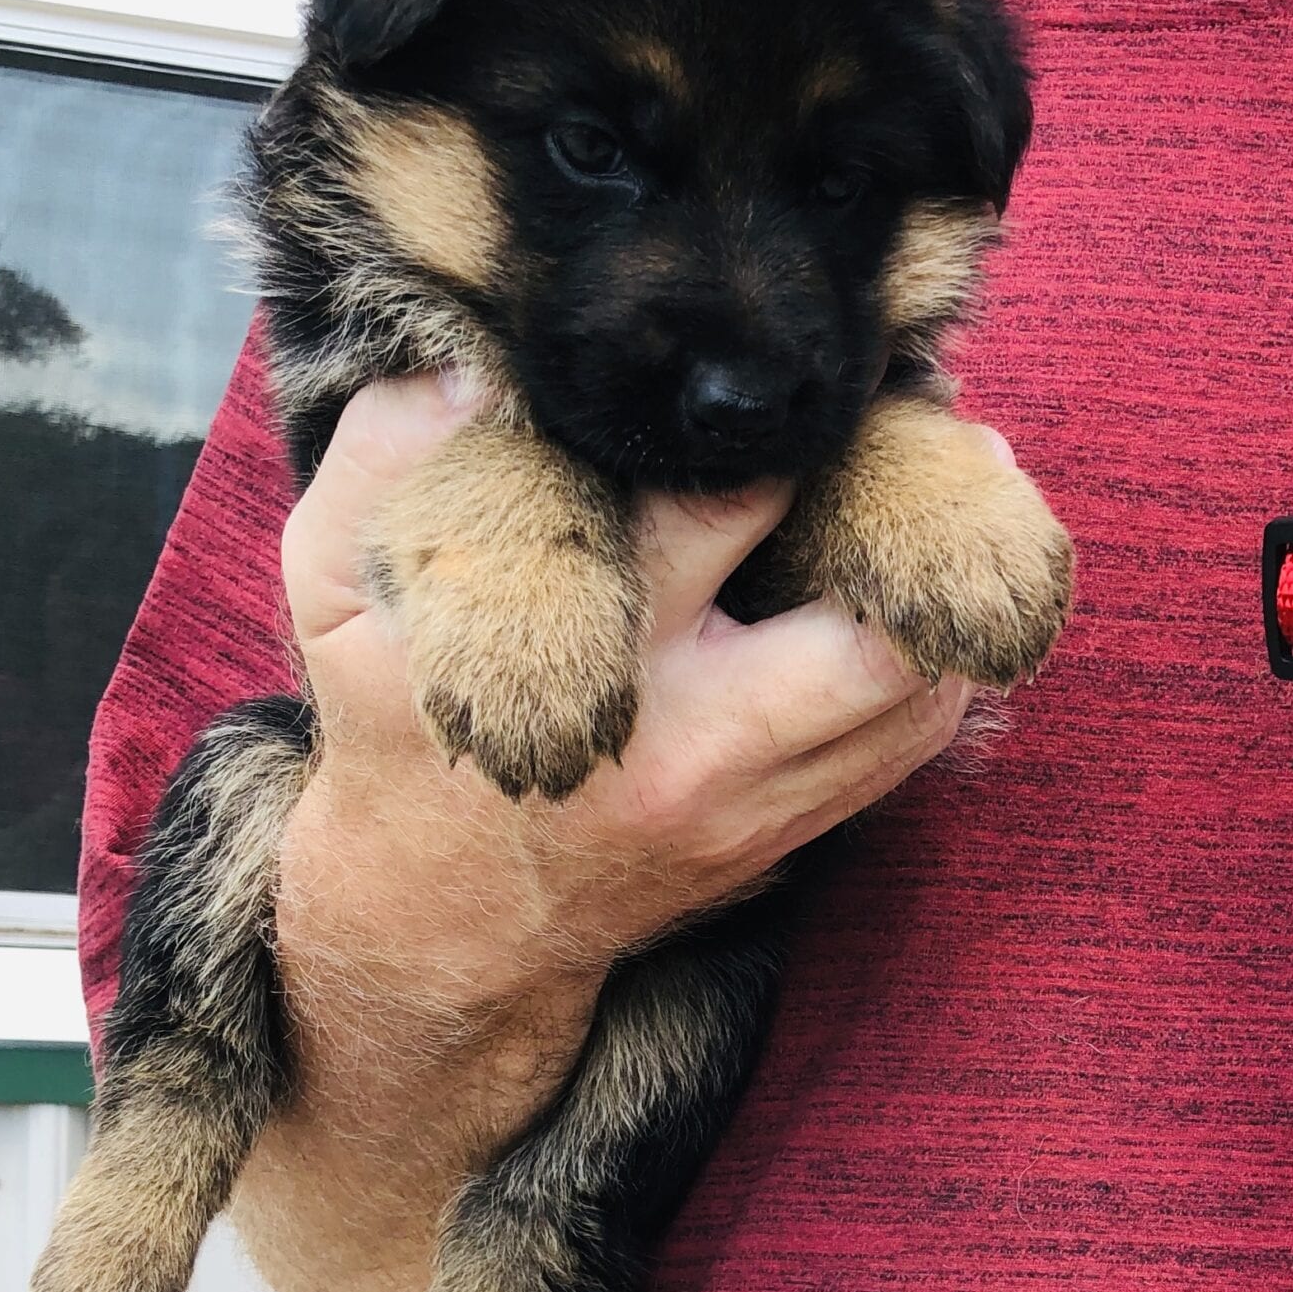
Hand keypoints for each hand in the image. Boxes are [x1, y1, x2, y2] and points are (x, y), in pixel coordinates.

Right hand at [281, 374, 979, 1019]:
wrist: (439, 925)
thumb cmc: (395, 741)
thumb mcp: (336, 596)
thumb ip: (381, 463)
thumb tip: (472, 366)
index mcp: (592, 669)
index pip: (718, 520)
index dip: (770, 435)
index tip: (788, 375)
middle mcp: (701, 748)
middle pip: (876, 640)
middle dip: (920, 519)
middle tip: (932, 418)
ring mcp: (759, 808)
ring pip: (922, 702)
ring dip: (948, 591)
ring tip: (956, 483)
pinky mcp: (788, 836)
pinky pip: (908, 753)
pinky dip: (937, 667)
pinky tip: (920, 589)